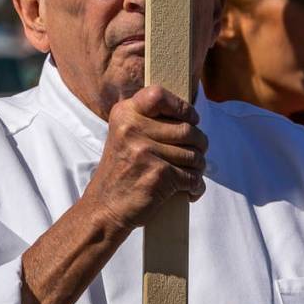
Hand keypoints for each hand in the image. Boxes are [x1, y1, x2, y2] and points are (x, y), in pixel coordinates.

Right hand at [83, 85, 207, 230]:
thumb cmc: (121, 171)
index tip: (190, 119)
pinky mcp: (158, 174)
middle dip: (199, 144)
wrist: (104, 207)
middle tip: (195, 155)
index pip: (159, 95)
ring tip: (190, 174)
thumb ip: (148, 121)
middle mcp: (131, 128)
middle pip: (187, 129)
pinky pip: (193, 177)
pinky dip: (195, 187)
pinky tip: (188, 191)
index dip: (182, 107)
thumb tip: (191, 116)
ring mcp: (144, 151)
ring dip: (198, 168)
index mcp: (124, 114)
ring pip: (194, 155)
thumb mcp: (124, 135)